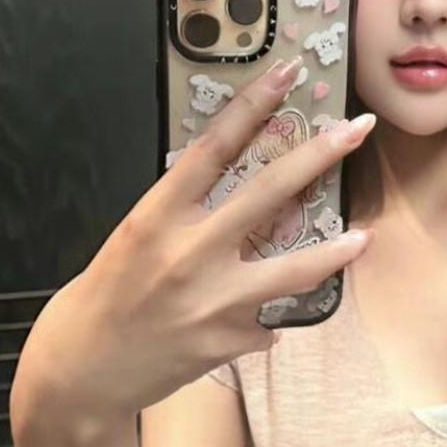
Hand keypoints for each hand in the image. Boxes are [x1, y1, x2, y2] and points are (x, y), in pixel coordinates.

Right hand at [10, 56, 375, 432]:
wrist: (82, 371)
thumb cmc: (107, 296)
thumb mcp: (135, 238)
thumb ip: (182, 214)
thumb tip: (236, 190)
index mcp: (156, 217)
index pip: (214, 148)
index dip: (253, 106)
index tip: (287, 75)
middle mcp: (189, 253)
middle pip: (268, 191)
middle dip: (319, 155)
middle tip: (357, 129)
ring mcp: (214, 300)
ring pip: (294, 268)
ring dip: (335, 252)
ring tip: (364, 237)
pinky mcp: (229, 341)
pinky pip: (267, 323)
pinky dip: (267, 319)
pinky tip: (260, 323)